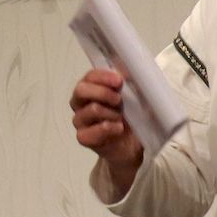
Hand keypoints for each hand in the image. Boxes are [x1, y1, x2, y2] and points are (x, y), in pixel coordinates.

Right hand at [69, 67, 143, 187]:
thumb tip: (129, 70)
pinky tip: (118, 128)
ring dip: (109, 112)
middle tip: (118, 100)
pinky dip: (107, 128)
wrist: (132, 146)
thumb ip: (130, 84)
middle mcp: (81, 104)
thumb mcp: (135, 98)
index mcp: (92, 90)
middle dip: (102, 92)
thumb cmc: (131, 119)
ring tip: (121, 118)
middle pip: (80, 90)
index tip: (119, 81)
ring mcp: (80, 121)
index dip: (102, 76)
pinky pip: (90, 131)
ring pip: (89, 110)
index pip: (89, 77)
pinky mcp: (83, 138)